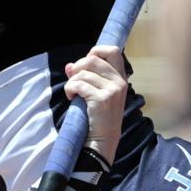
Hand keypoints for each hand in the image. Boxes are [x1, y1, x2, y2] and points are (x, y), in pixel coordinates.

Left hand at [64, 45, 127, 163]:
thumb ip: (85, 76)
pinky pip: (79, 84)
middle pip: (93, 59)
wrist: (103, 139)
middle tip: (74, 79)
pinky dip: (70, 89)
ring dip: (72, 81)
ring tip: (72, 92)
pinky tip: (71, 97)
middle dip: (78, 67)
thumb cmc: (99, 115)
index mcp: (121, 78)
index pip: (113, 51)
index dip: (96, 51)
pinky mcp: (102, 99)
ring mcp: (112, 90)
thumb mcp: (96, 92)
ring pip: (83, 72)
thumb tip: (69, 66)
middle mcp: (119, 82)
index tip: (86, 63)